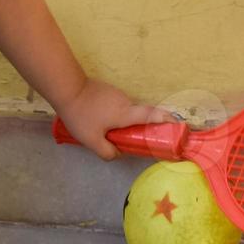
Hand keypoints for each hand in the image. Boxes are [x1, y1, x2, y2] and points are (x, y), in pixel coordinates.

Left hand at [56, 78, 178, 160]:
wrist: (66, 89)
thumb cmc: (81, 115)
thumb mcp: (92, 140)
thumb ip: (107, 152)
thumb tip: (119, 154)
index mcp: (125, 113)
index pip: (151, 115)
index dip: (165, 119)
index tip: (177, 122)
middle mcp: (125, 101)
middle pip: (137, 116)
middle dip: (136, 128)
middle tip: (128, 140)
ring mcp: (116, 93)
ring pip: (124, 111)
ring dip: (120, 121)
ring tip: (104, 131)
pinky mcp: (107, 90)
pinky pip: (116, 105)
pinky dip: (112, 114)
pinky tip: (97, 121)